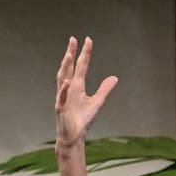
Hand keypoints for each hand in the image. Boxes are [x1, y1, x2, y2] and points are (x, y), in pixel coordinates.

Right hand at [55, 36, 118, 151]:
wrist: (74, 136)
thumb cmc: (82, 119)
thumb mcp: (97, 102)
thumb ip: (104, 89)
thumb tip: (114, 77)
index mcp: (77, 86)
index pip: (81, 66)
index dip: (84, 54)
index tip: (88, 40)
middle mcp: (69, 88)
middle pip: (69, 68)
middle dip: (71, 54)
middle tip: (73, 39)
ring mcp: (63, 97)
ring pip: (62, 78)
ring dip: (65, 67)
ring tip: (68, 54)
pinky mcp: (61, 108)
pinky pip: (62, 97)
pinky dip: (64, 90)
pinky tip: (68, 82)